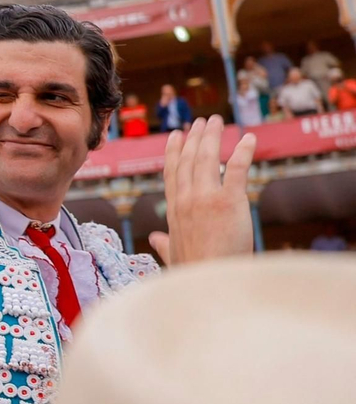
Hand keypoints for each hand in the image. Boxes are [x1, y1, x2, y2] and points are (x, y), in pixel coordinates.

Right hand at [150, 115, 255, 264]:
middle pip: (189, 160)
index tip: (177, 136)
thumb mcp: (173, 255)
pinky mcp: (228, 202)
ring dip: (212, 137)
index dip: (175, 152)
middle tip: (201, 121)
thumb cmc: (193, 273)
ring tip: (217, 121)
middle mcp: (186, 200)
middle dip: (195, 137)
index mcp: (174, 211)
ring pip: (207, 159)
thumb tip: (155, 239)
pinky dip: (243, 151)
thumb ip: (164, 244)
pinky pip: (236, 169)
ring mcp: (205, 199)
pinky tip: (248, 138)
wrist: (207, 282)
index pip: (172, 174)